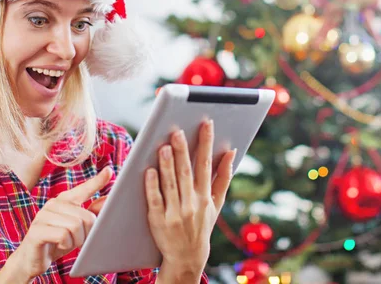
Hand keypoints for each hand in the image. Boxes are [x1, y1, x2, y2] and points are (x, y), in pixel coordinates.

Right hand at [3, 167, 111, 279]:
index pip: (83, 189)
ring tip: (67, 243)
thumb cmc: (57, 241)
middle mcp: (53, 204)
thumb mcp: (77, 228)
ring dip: (76, 241)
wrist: (32, 260)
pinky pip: (63, 236)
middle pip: (85, 217)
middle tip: (76, 240)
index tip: (109, 170)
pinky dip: (66, 245)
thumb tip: (108, 200)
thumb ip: (91, 213)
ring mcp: (43, 216)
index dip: (97, 181)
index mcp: (64, 201)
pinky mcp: (37, 231)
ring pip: (75, 227)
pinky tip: (59, 246)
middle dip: (86, 234)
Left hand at [144, 119, 235, 280]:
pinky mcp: (158, 221)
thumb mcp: (216, 204)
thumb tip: (231, 153)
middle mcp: (191, 203)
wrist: (187, 257)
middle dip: (183, 151)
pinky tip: (149, 171)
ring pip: (170, 184)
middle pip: (186, 172)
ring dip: (167, 165)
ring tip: (163, 146)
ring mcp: (175, 213)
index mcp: (205, 196)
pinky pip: (155, 200)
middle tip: (178, 131)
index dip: (206, 143)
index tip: (206, 123)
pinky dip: (152, 185)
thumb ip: (223, 177)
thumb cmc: (201, 224)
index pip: (205, 164)